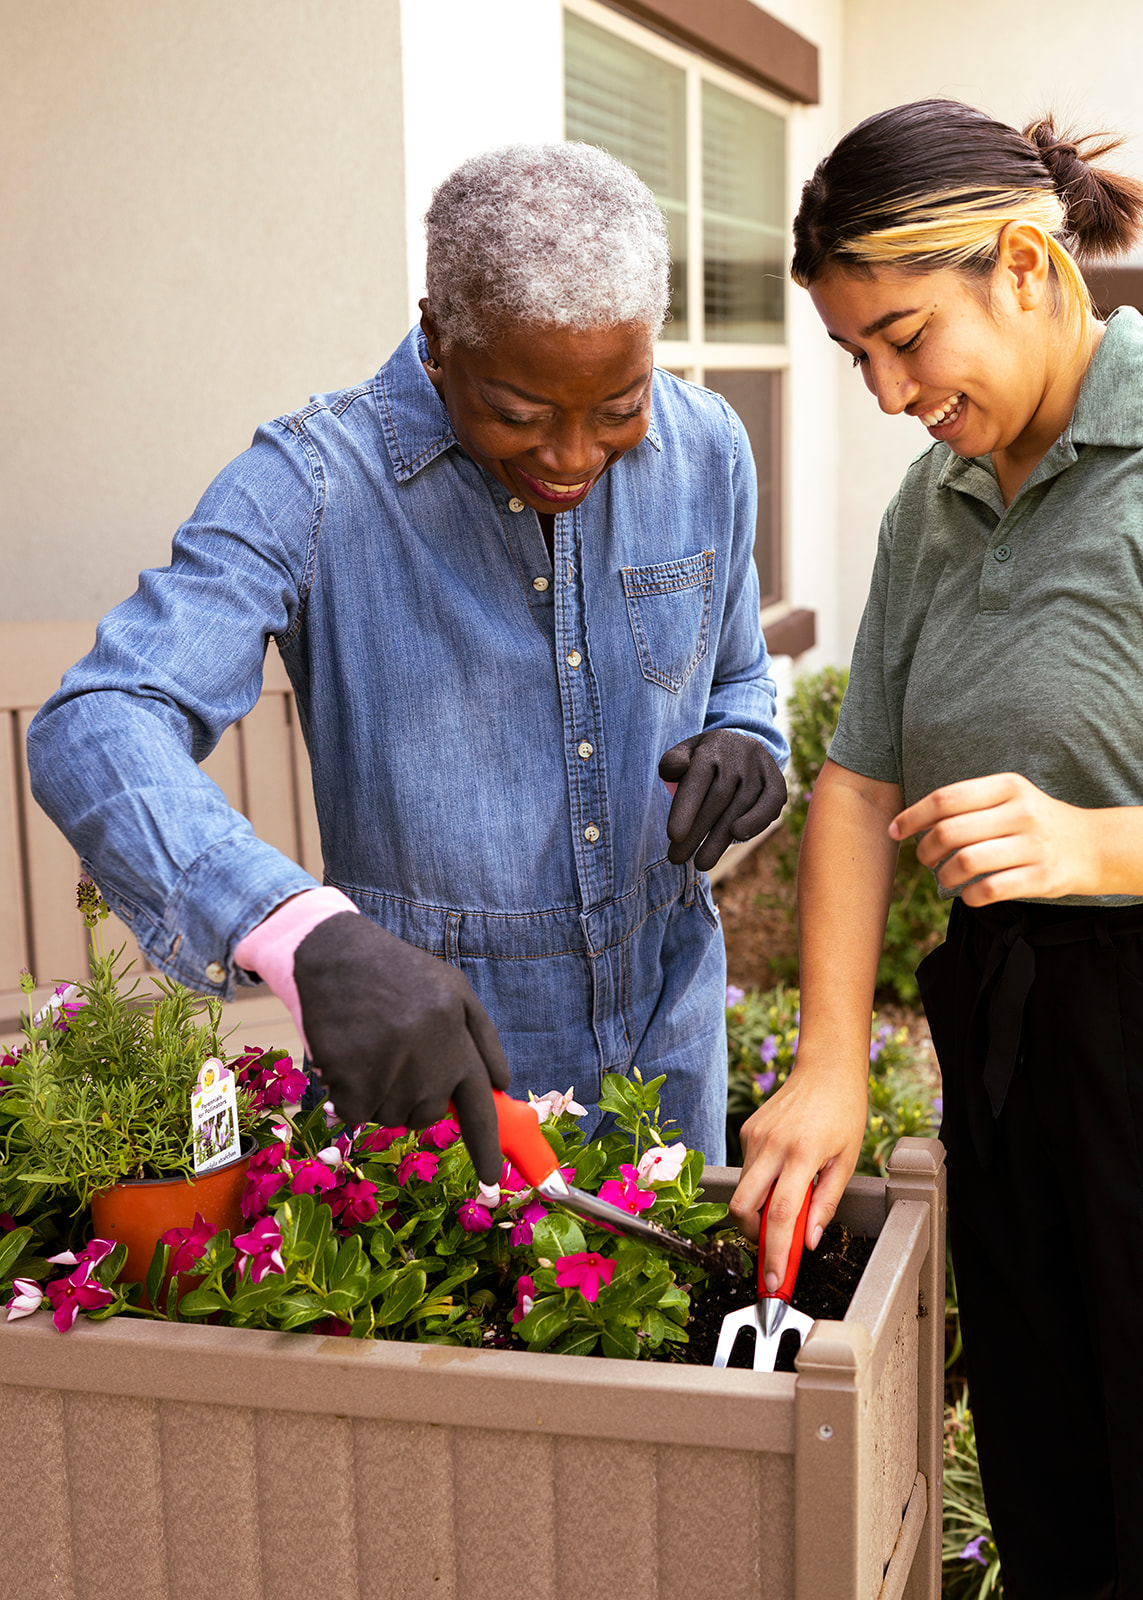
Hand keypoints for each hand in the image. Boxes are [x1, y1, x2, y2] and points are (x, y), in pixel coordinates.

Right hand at [293, 913, 509, 1182]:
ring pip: (390, 1117)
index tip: (491, 1182)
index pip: (480, 1109)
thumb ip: (484, 1038)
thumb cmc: (398, 974)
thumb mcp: (454, 991)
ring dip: (379, 1093)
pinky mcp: (351, 1077)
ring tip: (372, 1047)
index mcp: (458, 1040)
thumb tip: (502, 1086)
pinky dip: (349, 1094)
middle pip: (426, 1116)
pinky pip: (356, 1113)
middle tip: (396, 1054)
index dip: (486, 1149)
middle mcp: (429, 1060)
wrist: (334, 954)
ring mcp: (390, 1071)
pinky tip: (348, 1056)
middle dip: (412, 1096)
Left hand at [659, 730, 786, 872]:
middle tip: (678, 859)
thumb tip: (671, 771)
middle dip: (697, 832)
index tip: (673, 836)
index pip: (696, 780)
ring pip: (740, 806)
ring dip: (720, 838)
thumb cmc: (704, 758)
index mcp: (710, 748)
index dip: (685, 809)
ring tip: (701, 862)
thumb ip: (672, 762)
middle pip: (717, 799)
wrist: (739, 744)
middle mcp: (737, 755)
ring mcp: (759, 767)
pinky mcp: (777, 779)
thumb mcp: (684, 753)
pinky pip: (770, 803)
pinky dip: (756, 822)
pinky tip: (738, 837)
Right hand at [728, 1056, 866, 1292]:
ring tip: (788, 1197)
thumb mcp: (846, 1161)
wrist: (826, 1069)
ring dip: (760, 1207)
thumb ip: (826, 1203)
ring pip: (743, 1189)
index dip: (775, 1253)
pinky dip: (761, 1181)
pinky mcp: (747, 1130)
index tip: (773, 1281)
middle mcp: (772, 1146)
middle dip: (753, 1235)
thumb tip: (808, 1241)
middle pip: (744, 1206)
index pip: (782, 1215)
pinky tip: (784, 1167)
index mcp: (802, 1155)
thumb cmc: (843, 1112)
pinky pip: (747, 1169)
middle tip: (772, 1244)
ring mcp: (755, 1137)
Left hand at [889, 773, 1097, 903]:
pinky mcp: (1042, 877)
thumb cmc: (1031, 822)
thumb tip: (908, 822)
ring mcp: (1033, 846)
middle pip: (950, 832)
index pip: (946, 799)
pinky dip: (969, 896)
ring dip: (943, 875)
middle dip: (925, 850)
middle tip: (924, 858)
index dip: (913, 816)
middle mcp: (1021, 813)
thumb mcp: (1007, 797)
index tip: (895, 830)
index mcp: (1007, 787)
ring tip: (944, 877)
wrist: (1090, 845)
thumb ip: (966, 804)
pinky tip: (969, 893)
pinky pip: (990, 890)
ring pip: (965, 862)